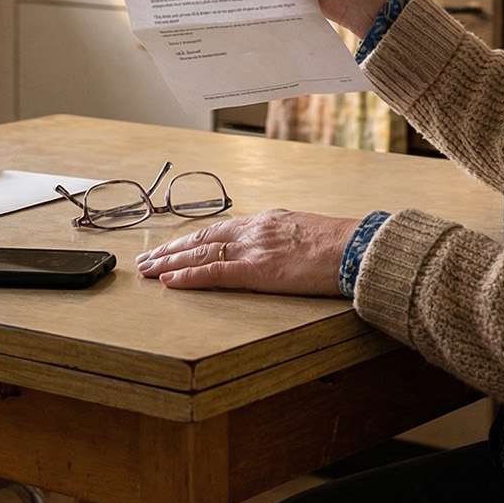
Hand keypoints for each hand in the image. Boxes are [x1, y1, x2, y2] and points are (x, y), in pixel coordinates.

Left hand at [134, 209, 359, 294]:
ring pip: (201, 254)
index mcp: (266, 221)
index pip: (218, 230)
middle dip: (171, 250)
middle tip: (146, 260)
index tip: (172, 247)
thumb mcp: (306, 233)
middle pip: (202, 238)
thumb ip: (284, 239)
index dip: (191, 239)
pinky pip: (215, 273)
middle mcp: (254, 230)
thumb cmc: (341, 243)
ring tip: (147, 270)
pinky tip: (169, 281)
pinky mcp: (258, 270)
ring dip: (170, 263)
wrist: (357, 246)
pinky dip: (189, 277)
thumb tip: (277, 249)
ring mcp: (254, 249)